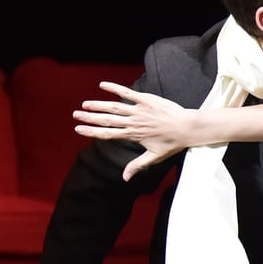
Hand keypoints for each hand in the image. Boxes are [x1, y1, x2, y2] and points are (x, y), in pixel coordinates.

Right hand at [74, 82, 196, 181]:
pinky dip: (115, 88)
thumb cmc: (172, 143)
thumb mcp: (154, 157)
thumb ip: (137, 165)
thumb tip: (125, 178)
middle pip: (107, 120)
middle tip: (75, 115)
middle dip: (90, 118)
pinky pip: (128, 93)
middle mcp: (133, 123)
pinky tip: (103, 85)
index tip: (78, 130)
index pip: (107, 134)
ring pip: (114, 107)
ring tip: (85, 104)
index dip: (92, 132)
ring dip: (99, 105)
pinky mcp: (146, 100)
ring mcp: (139, 110)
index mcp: (133, 135)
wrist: (187, 128)